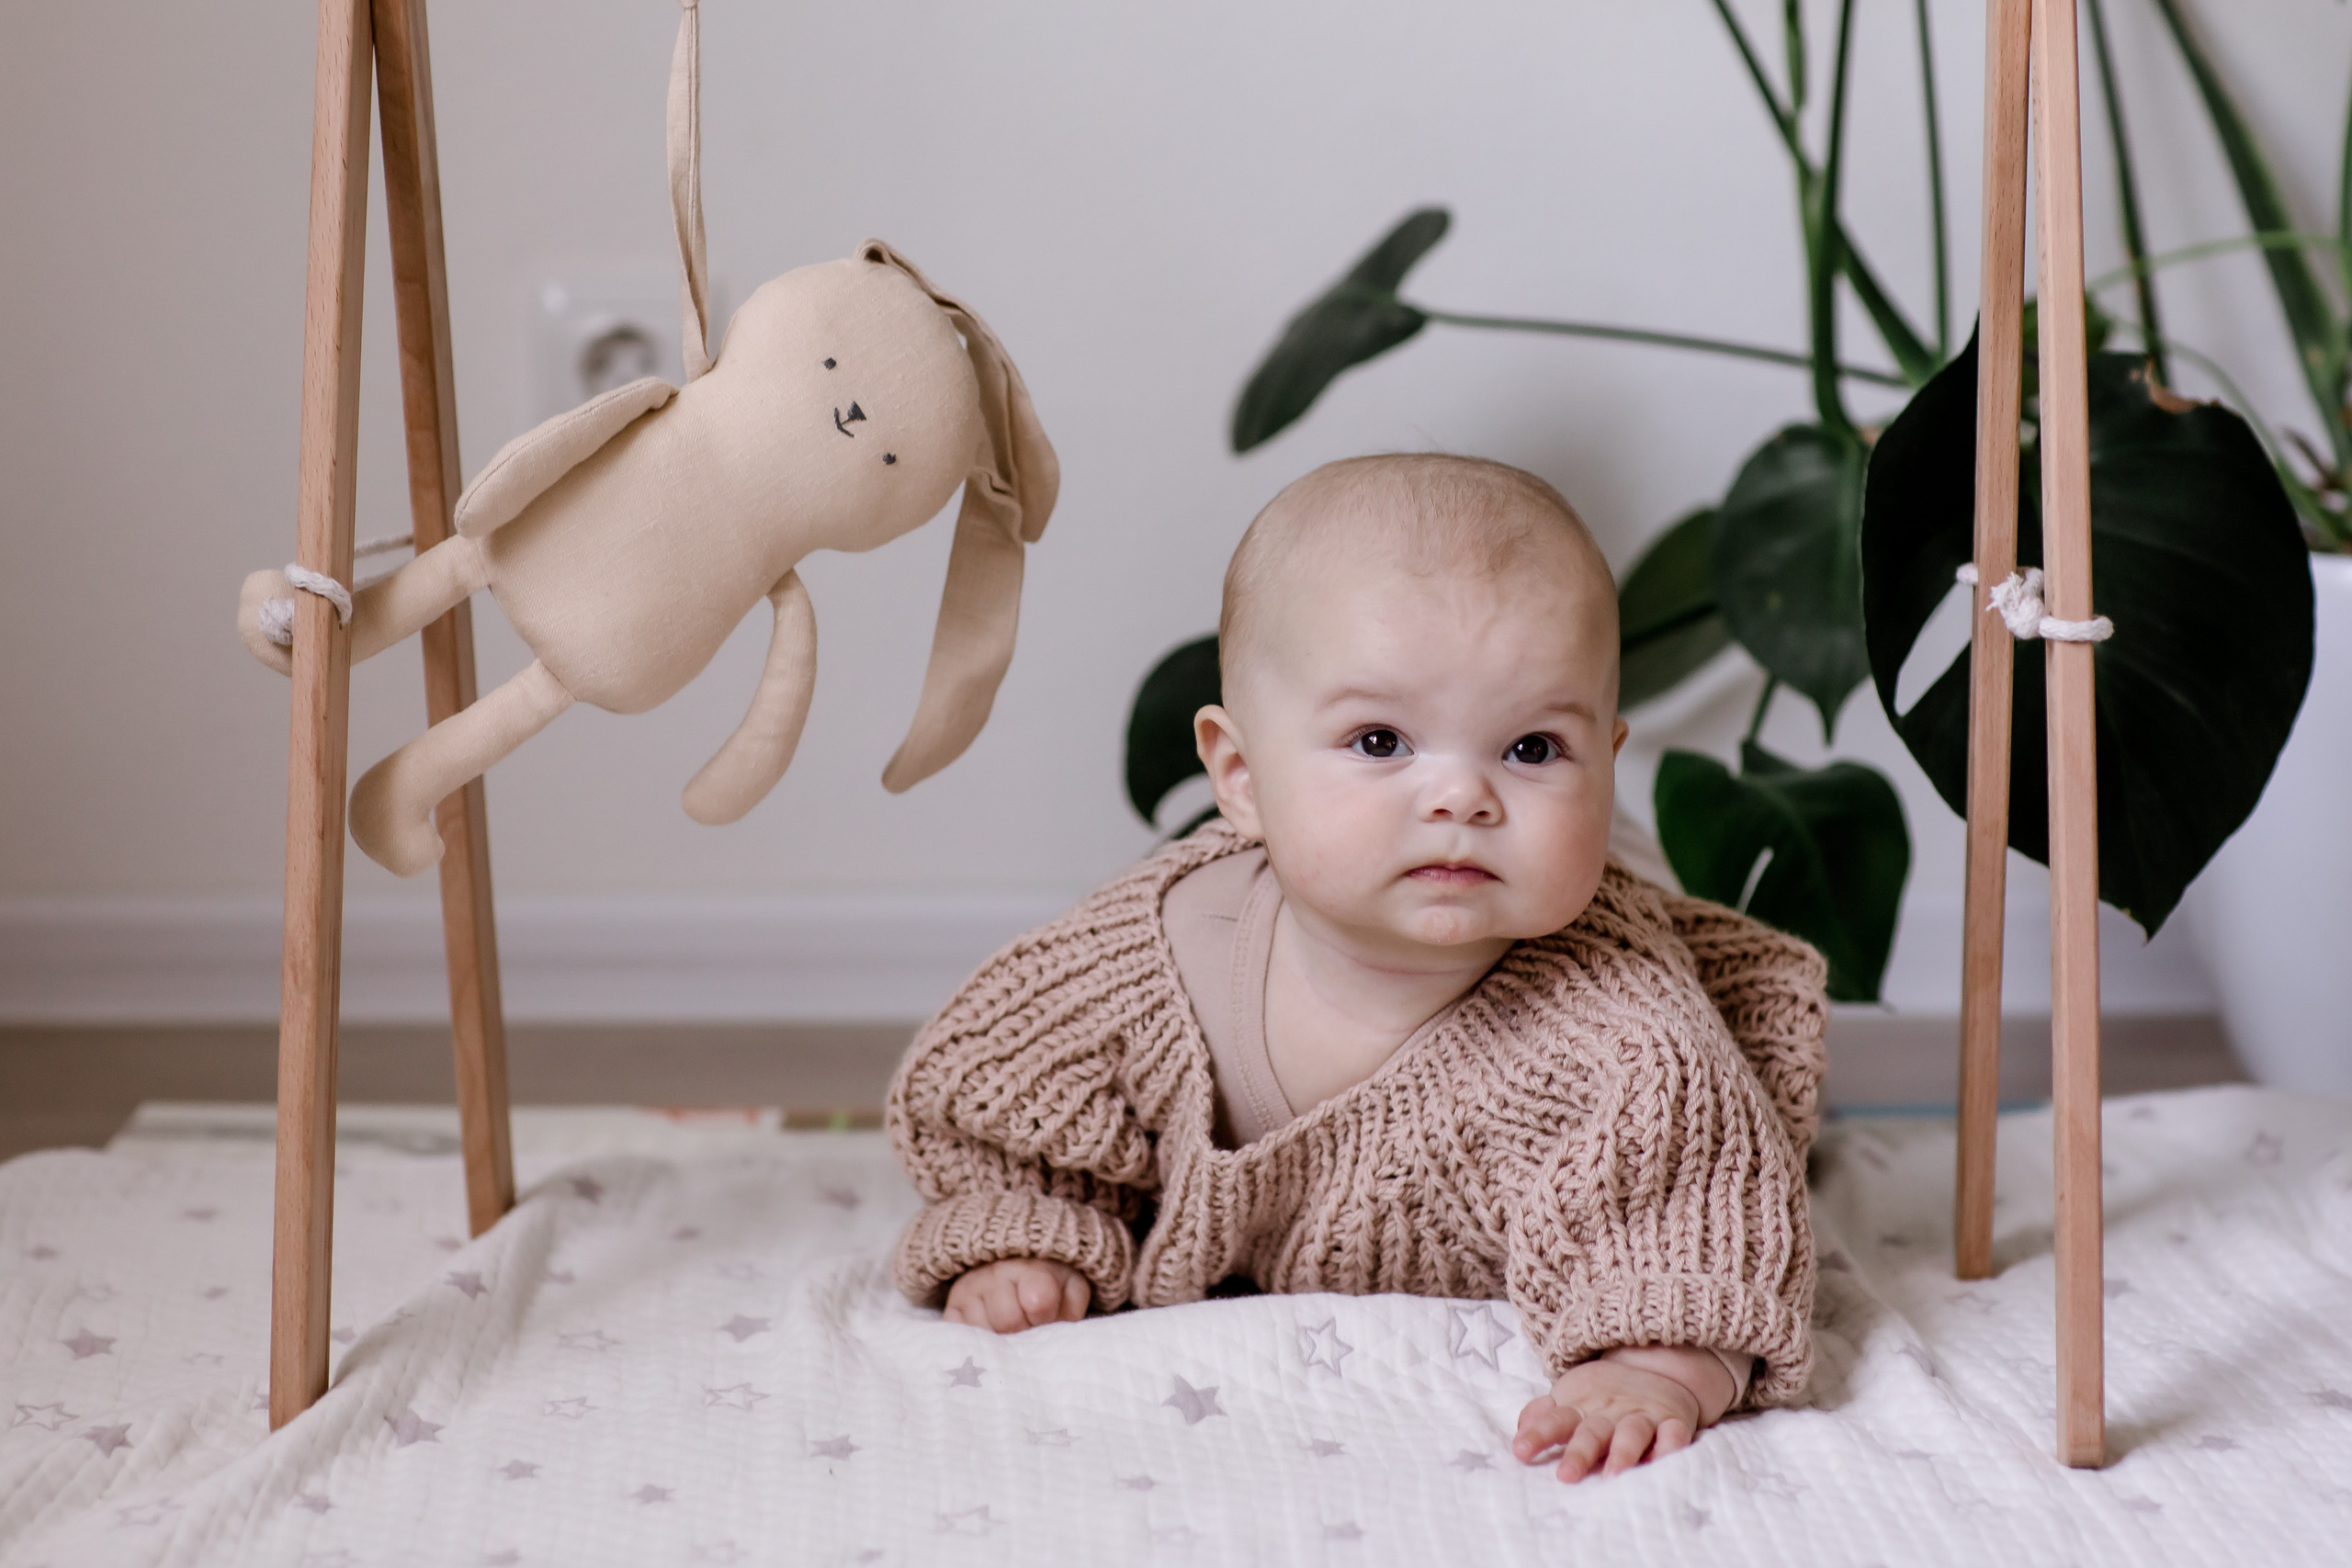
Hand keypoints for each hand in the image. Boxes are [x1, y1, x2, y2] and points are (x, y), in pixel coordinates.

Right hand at [942, 1258, 1089, 1332]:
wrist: (1012, 1266)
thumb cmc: (1048, 1285)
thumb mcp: (1071, 1290)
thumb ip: (1071, 1310)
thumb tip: (1056, 1337)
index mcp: (1030, 1268)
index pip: (1038, 1301)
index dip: (1046, 1320)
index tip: (1046, 1320)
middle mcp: (994, 1274)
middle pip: (1009, 1321)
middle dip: (1023, 1333)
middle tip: (1028, 1330)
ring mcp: (968, 1291)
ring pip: (984, 1333)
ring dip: (1001, 1341)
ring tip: (1010, 1333)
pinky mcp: (951, 1310)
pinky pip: (962, 1339)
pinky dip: (979, 1345)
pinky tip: (992, 1339)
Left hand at [1513, 1349, 1725, 1481]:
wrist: (1656, 1365)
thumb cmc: (1602, 1396)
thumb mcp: (1569, 1398)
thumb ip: (1542, 1416)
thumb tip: (1518, 1435)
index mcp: (1580, 1406)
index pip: (1555, 1420)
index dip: (1538, 1435)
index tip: (1520, 1452)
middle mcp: (1610, 1411)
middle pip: (1592, 1432)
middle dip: (1579, 1453)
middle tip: (1565, 1476)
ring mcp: (1642, 1415)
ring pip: (1633, 1433)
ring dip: (1623, 1453)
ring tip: (1613, 1476)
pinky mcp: (1673, 1421)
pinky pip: (1674, 1434)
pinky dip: (1670, 1446)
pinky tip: (1663, 1461)